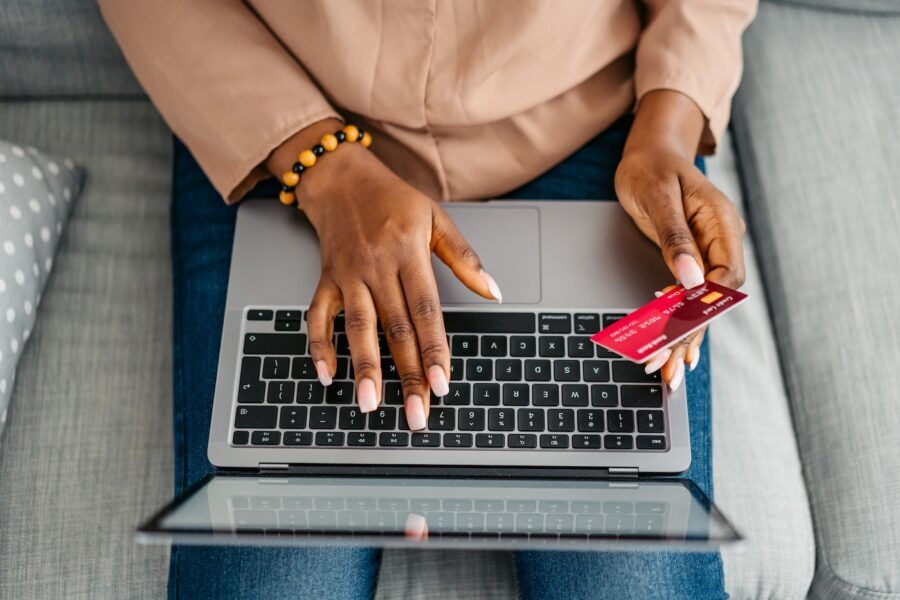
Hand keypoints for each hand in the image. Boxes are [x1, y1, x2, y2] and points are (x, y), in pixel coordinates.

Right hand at [267, 120, 501, 429]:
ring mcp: (347, 276)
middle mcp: (376, 267)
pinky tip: (327, 376)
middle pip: (395, 329)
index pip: (426, 311)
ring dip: (364, 369)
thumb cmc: (392, 199)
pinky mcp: (325, 280)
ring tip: (370, 405)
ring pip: (357, 328)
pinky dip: (319, 347)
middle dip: (407, 374)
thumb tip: (495, 292)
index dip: (435, 350)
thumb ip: (464, 258)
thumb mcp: (437, 218)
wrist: (341, 178)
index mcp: (408, 253)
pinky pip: (317, 317)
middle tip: (417, 412)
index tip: (443, 383)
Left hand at [615, 91, 745, 387]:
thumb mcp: (657, 197)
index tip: (679, 329)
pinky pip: (689, 296)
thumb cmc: (651, 166)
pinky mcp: (691, 259)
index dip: (704, 305)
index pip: (725, 275)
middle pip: (715, 297)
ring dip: (684, 336)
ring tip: (667, 369)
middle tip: (668, 365)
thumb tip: (690, 278)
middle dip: (692, 332)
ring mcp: (708, 251)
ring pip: (702, 303)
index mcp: (722, 223)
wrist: (648, 152)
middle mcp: (721, 240)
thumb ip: (675, 237)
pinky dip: (678, 323)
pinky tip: (675, 350)